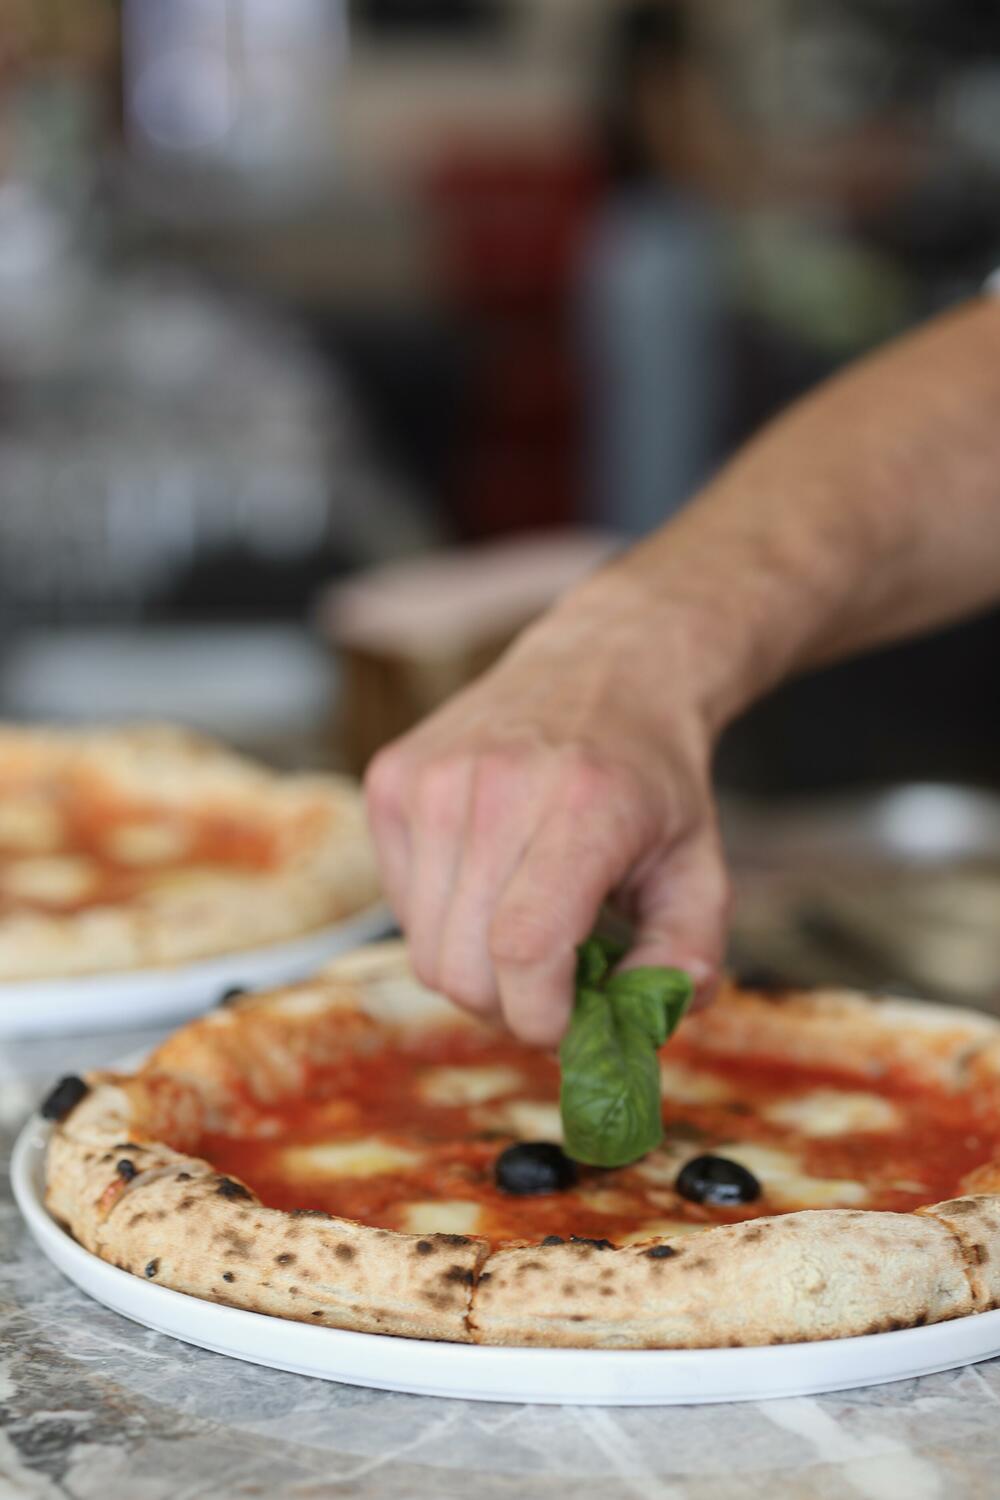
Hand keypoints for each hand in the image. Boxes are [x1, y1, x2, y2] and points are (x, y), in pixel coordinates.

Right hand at [364, 580, 729, 1046]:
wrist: (602, 667)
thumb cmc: (651, 780)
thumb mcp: (700, 865)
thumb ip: (688, 953)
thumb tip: (650, 1020)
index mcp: (585, 805)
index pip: (524, 949)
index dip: (543, 1017)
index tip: (571, 1021)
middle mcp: (494, 784)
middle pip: (463, 969)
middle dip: (511, 1007)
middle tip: (554, 985)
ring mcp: (431, 778)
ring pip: (424, 950)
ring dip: (477, 969)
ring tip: (524, 929)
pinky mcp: (392, 780)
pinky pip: (401, 906)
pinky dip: (444, 921)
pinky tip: (490, 881)